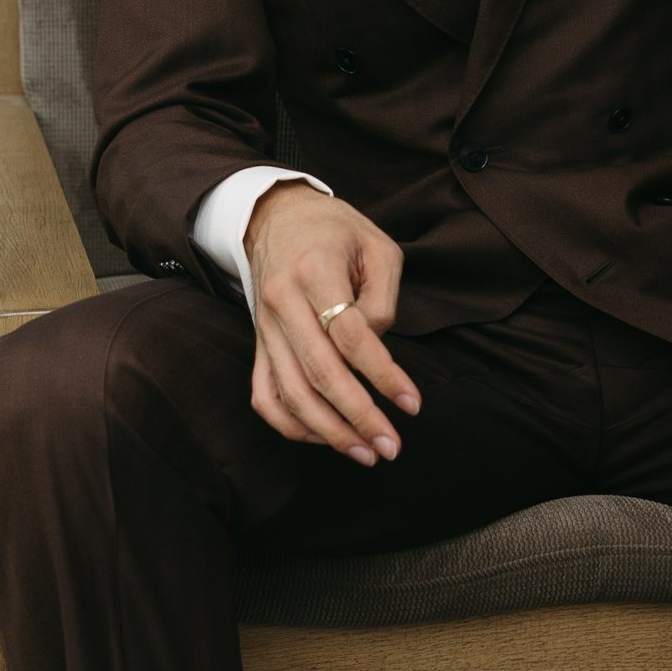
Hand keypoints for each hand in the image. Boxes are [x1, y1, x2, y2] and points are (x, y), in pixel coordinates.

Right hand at [245, 181, 420, 465]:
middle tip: (391, 447)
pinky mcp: (258, 344)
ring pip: (291, 393)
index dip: (384, 374)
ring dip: (329, 431)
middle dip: (358, 416)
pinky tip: (324, 437)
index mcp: (315, 270)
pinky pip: (265, 395)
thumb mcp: (377, 245)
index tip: (412, 404)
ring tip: (365, 453)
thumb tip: (376, 346)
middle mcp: (282, 301)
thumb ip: (383, 296)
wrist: (277, 217)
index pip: (350, 335)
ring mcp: (265, 327)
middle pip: (319, 372)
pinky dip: (291, 424)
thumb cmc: (336, 231)